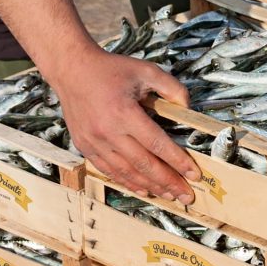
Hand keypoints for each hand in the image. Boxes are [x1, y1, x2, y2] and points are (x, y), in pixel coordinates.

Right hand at [48, 46, 199, 203]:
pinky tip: (144, 190)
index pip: (157, 144)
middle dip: (168, 182)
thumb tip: (188, 109)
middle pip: (144, 164)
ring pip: (126, 172)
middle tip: (187, 196)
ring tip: (170, 196)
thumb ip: (171, 88)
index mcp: (124, 112)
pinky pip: (109, 170)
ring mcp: (94, 142)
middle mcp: (107, 131)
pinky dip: (128, 182)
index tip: (194, 174)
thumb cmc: (111, 70)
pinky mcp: (85, 146)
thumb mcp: (146, 70)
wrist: (72, 70)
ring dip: (151, 187)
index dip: (177, 162)